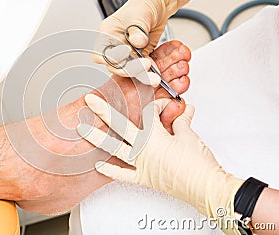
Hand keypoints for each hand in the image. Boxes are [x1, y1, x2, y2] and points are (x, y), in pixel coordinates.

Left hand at [77, 94, 243, 234]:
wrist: (207, 189)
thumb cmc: (199, 165)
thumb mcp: (190, 137)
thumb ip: (182, 121)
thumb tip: (184, 111)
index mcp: (154, 137)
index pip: (149, 113)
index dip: (156, 105)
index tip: (165, 105)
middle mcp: (143, 150)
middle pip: (120, 126)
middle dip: (104, 111)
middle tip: (90, 101)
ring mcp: (141, 165)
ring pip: (115, 149)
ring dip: (98, 138)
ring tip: (82, 129)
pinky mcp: (145, 178)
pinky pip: (124, 175)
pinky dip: (111, 171)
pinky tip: (99, 165)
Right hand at [93, 0, 197, 72]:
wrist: (157, 6)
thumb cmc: (143, 5)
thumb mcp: (140, 14)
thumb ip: (138, 29)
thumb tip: (137, 42)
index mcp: (107, 33)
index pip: (100, 53)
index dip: (111, 56)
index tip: (126, 52)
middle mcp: (114, 46)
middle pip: (114, 65)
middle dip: (129, 68)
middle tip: (145, 65)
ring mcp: (126, 54)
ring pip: (128, 70)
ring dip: (140, 74)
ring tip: (153, 77)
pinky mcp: (138, 58)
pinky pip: (140, 69)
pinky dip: (148, 72)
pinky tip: (156, 74)